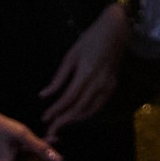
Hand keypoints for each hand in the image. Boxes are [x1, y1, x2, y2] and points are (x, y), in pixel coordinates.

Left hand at [41, 0, 131, 135]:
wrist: (116, 30)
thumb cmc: (90, 40)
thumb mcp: (71, 55)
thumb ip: (59, 78)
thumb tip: (44, 95)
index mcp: (86, 73)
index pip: (69, 98)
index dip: (56, 111)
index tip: (45, 118)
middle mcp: (99, 82)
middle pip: (79, 108)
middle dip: (64, 121)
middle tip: (51, 130)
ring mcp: (108, 85)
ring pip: (90, 110)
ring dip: (75, 119)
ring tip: (61, 123)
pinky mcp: (113, 86)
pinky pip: (99, 105)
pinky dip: (87, 113)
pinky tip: (77, 115)